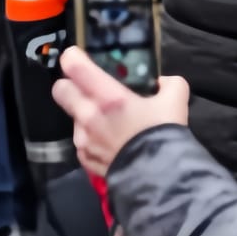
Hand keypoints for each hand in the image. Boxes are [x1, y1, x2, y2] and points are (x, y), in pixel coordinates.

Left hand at [52, 46, 190, 176]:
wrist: (160, 179)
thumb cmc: (164, 135)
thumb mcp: (175, 101)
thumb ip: (169, 84)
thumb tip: (161, 82)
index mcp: (109, 98)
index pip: (74, 67)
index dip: (72, 57)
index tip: (76, 56)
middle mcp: (89, 116)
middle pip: (60, 90)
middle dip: (69, 85)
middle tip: (85, 87)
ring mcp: (83, 139)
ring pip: (72, 117)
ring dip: (84, 115)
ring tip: (107, 121)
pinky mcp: (84, 158)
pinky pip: (81, 141)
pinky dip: (91, 138)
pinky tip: (109, 141)